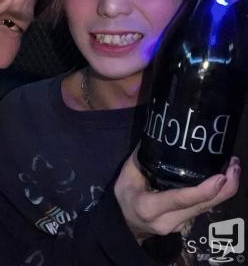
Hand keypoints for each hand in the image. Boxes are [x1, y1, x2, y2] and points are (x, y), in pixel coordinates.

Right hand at [114, 148, 239, 243]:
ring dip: (223, 190)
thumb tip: (159, 133)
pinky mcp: (186, 225)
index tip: (221, 177)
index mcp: (149, 206)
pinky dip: (214, 195)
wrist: (125, 223)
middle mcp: (167, 220)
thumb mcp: (128, 174)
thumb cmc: (125, 195)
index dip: (203, 190)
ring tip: (232, 168)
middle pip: (202, 206)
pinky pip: (203, 209)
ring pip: (206, 209)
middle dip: (224, 188)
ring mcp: (178, 226)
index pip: (180, 199)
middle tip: (234, 165)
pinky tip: (220, 180)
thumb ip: (144, 155)